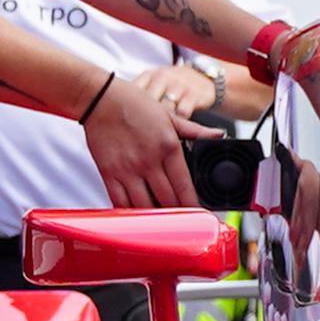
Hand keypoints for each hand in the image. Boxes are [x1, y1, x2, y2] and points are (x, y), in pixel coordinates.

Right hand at [85, 63, 211, 207]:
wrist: (100, 98)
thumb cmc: (135, 105)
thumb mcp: (169, 115)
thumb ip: (195, 130)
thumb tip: (219, 134)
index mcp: (168, 146)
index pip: (184, 186)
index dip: (193, 205)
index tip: (198, 214)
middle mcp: (149, 160)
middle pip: (167, 200)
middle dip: (177, 214)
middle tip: (181, 221)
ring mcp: (127, 169)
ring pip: (144, 206)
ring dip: (154, 217)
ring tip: (161, 221)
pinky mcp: (108, 173)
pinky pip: (119, 201)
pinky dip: (129, 213)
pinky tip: (136, 216)